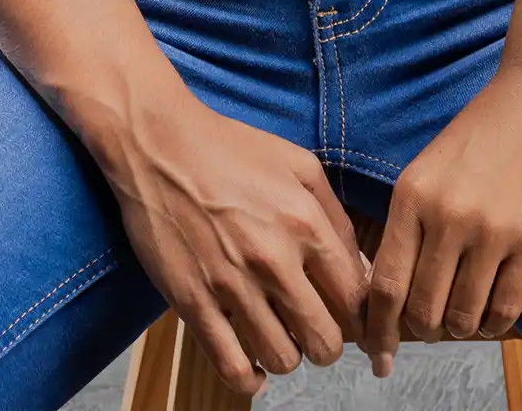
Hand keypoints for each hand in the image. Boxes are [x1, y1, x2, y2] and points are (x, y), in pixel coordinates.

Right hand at [99, 76, 373, 397]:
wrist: (160, 144)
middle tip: (313, 329)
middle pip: (325, 342)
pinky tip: (253, 364)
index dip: (360, 318)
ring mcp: (231, 285)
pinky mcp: (192, 303)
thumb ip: (336, 218)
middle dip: (326, 342)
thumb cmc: (232, 149)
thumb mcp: (300, 164)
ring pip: (283, 360)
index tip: (348, 318)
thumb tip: (361, 269)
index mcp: (305, 223)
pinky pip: (233, 368)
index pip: (354, 300)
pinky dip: (250, 378)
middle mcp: (273, 259)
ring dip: (288, 354)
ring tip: (279, 334)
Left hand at [360, 65, 521, 375]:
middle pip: (422, 310)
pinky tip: (492, 315)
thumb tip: (392, 290)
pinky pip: (505, 309)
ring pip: (462, 317)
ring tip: (464, 319)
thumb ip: (411, 221)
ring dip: (460, 329)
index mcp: (412, 194)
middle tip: (430, 330)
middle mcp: (446, 216)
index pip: (384, 285)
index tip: (377, 355)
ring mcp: (491, 230)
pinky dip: (494, 326)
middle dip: (422, 332)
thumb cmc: (485, 131)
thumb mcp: (430, 168)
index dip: (377, 330)